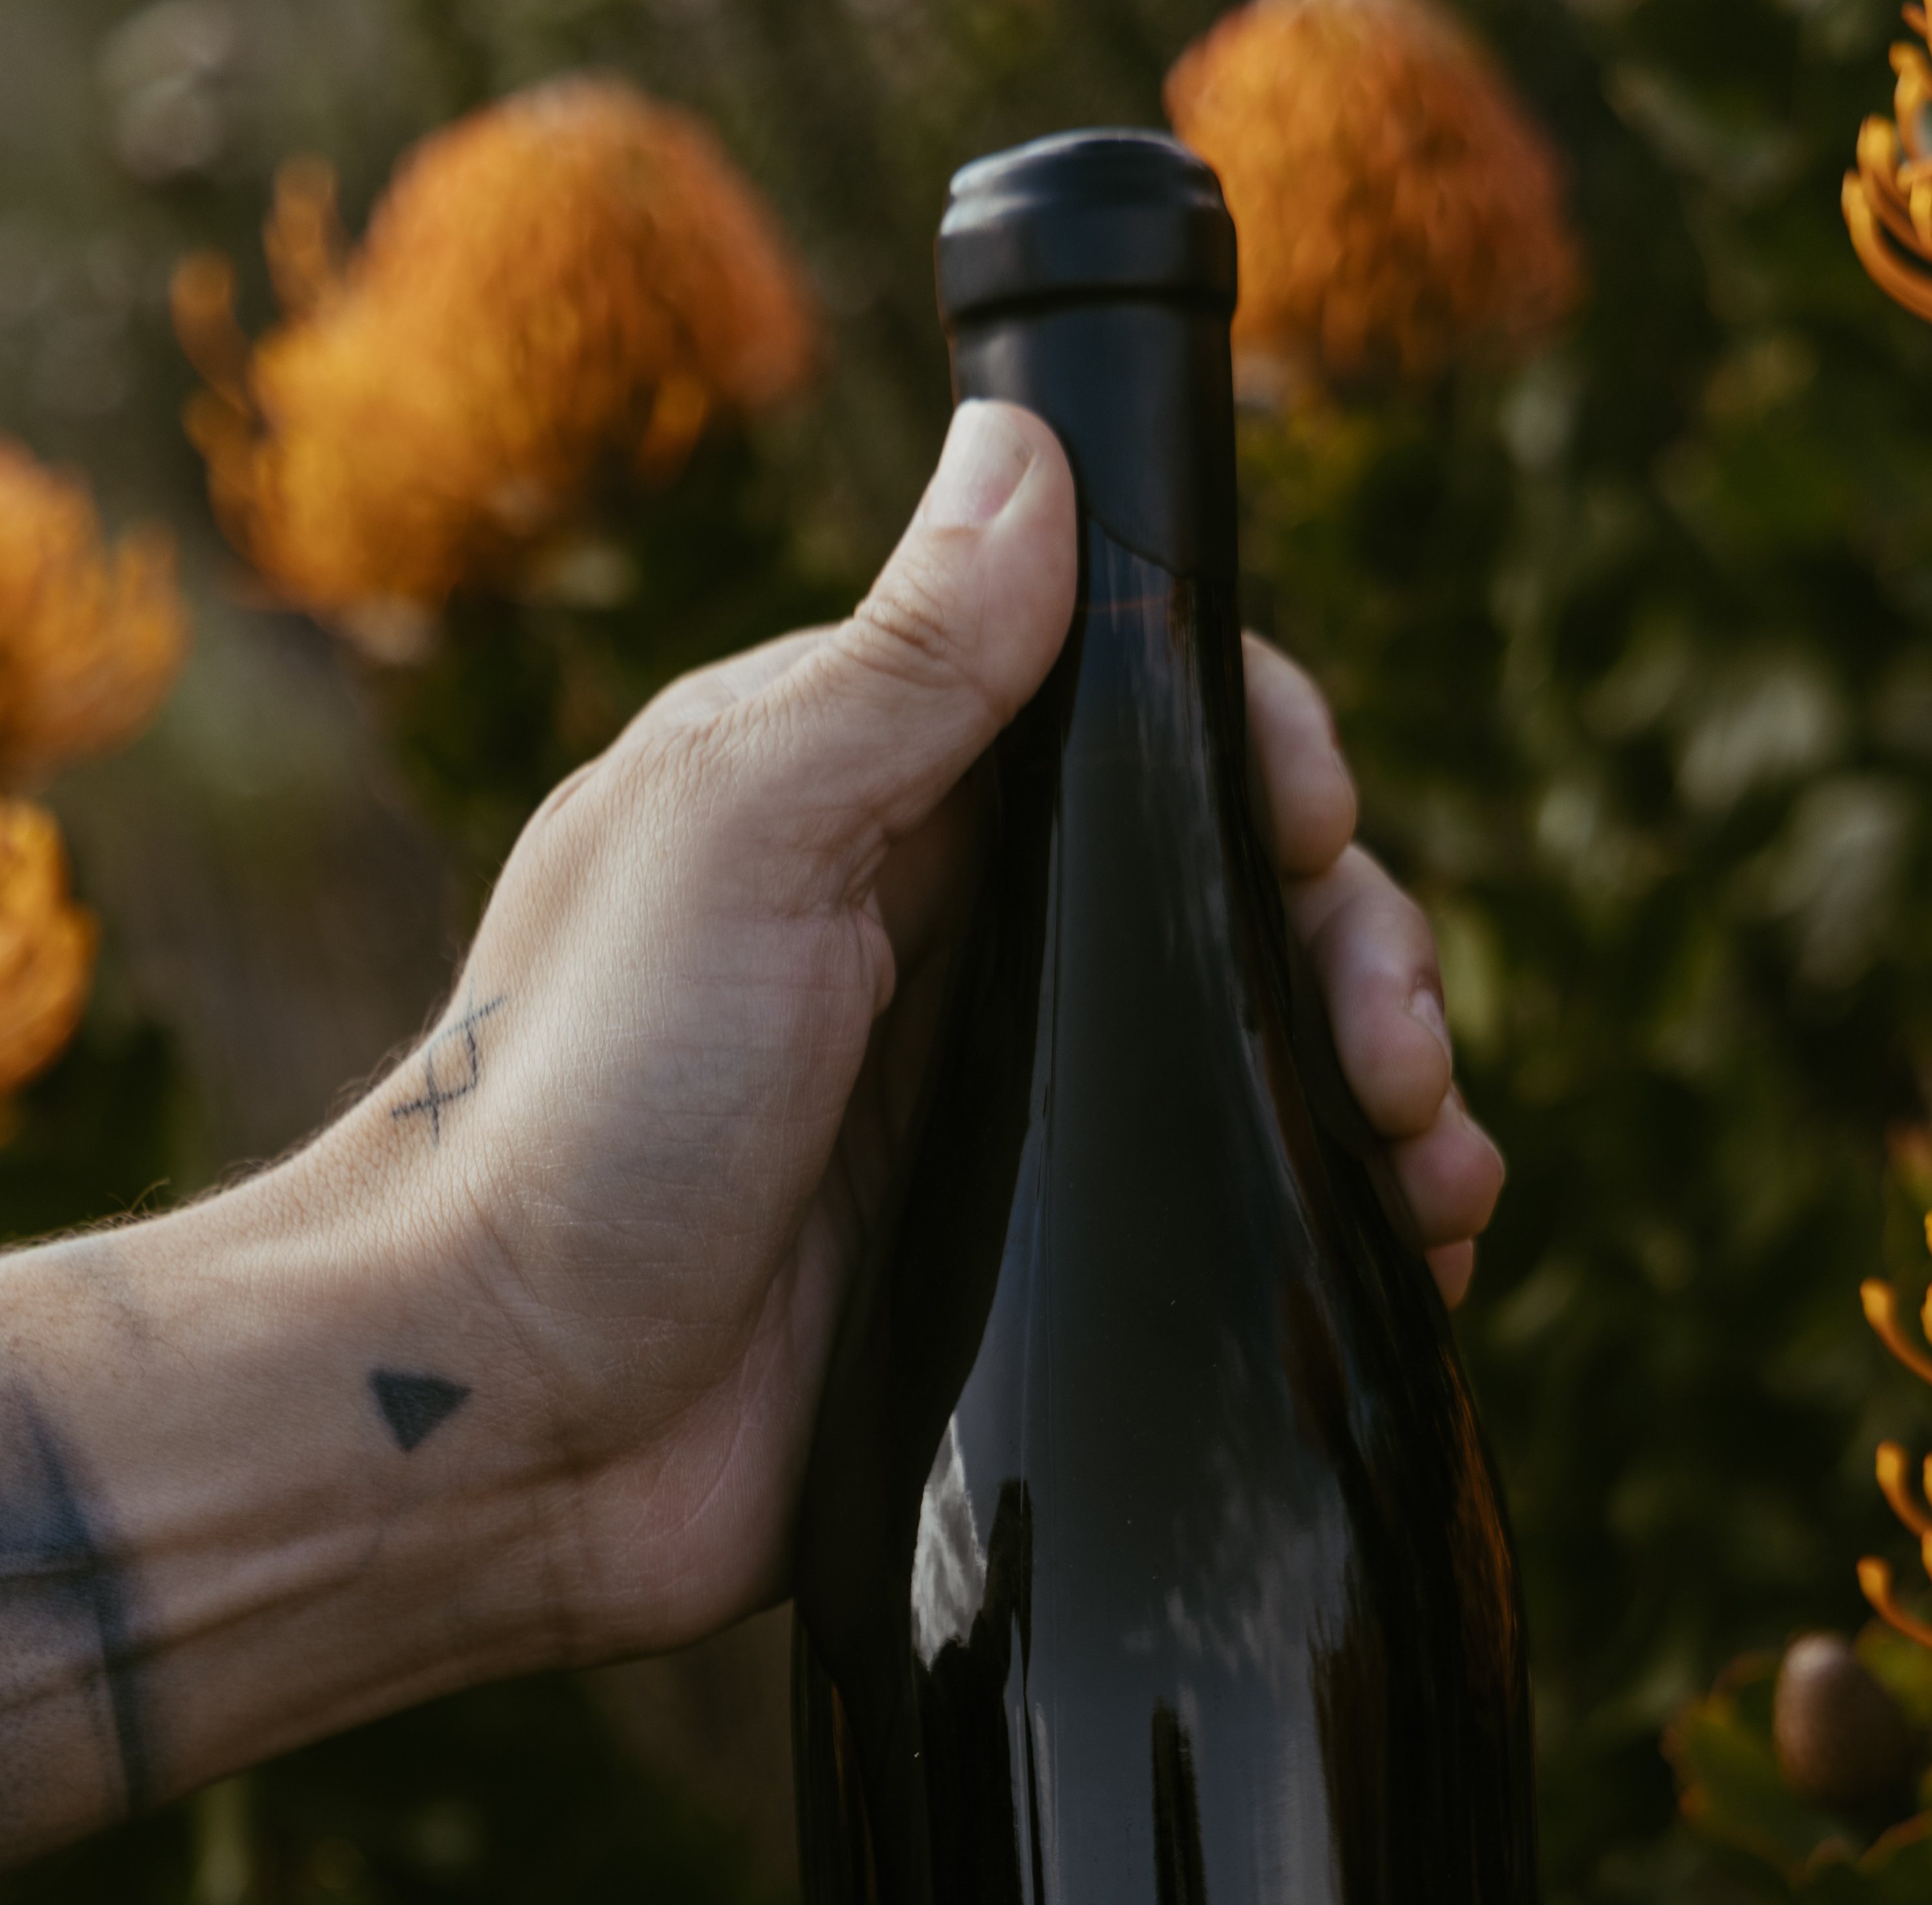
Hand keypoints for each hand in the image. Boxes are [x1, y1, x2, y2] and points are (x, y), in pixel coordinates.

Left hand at [328, 399, 1504, 1669]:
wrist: (492, 1428)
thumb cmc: (573, 1116)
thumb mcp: (733, 838)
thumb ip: (896, 666)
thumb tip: (1024, 449)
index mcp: (868, 802)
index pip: (1126, 708)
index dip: (1256, 748)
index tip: (1316, 822)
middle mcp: (937, 948)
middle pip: (1220, 888)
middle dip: (1351, 943)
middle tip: (1397, 1051)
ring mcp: (981, 1124)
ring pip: (1237, 1060)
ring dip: (1374, 1094)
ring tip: (1439, 1182)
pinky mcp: (1009, 1283)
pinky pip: (1205, 1224)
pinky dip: (1323, 1232)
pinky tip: (1404, 1267)